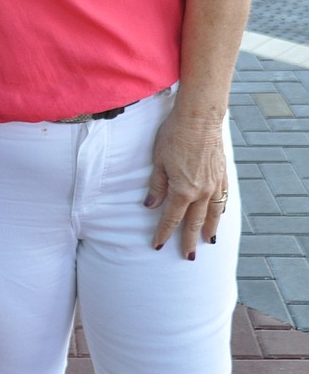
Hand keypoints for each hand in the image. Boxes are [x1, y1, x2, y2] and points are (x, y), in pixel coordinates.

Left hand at [145, 107, 227, 258]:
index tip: (158, 246)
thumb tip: (151, 206)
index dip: (163, 233)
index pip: (171, 218)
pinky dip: (221, 210)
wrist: (199, 117)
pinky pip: (223, 198)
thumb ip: (156, 186)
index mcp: (183, 190)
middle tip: (187, 256)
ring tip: (209, 241)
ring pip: (213, 213)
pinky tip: (220, 215)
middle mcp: (202, 191)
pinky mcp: (222, 173)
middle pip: (195, 222)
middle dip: (190, 240)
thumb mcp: (158, 161)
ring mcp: (215, 183)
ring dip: (210, 228)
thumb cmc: (174, 135)